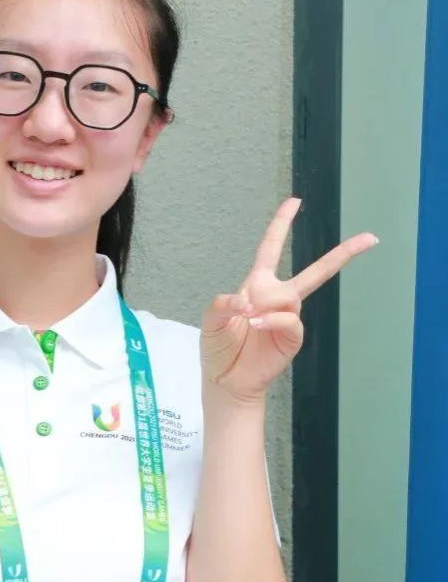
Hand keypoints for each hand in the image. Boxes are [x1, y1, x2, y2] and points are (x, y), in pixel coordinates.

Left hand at [200, 197, 378, 404]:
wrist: (224, 379)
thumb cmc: (218, 346)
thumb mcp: (211, 317)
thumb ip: (224, 302)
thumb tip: (248, 302)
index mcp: (257, 285)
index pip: (270, 248)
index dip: (281, 225)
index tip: (295, 201)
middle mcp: (277, 298)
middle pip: (314, 272)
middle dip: (343, 254)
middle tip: (370, 238)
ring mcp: (287, 318)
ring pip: (291, 296)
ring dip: (267, 303)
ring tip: (247, 318)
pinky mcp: (292, 338)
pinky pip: (290, 320)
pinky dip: (273, 319)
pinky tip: (256, 324)